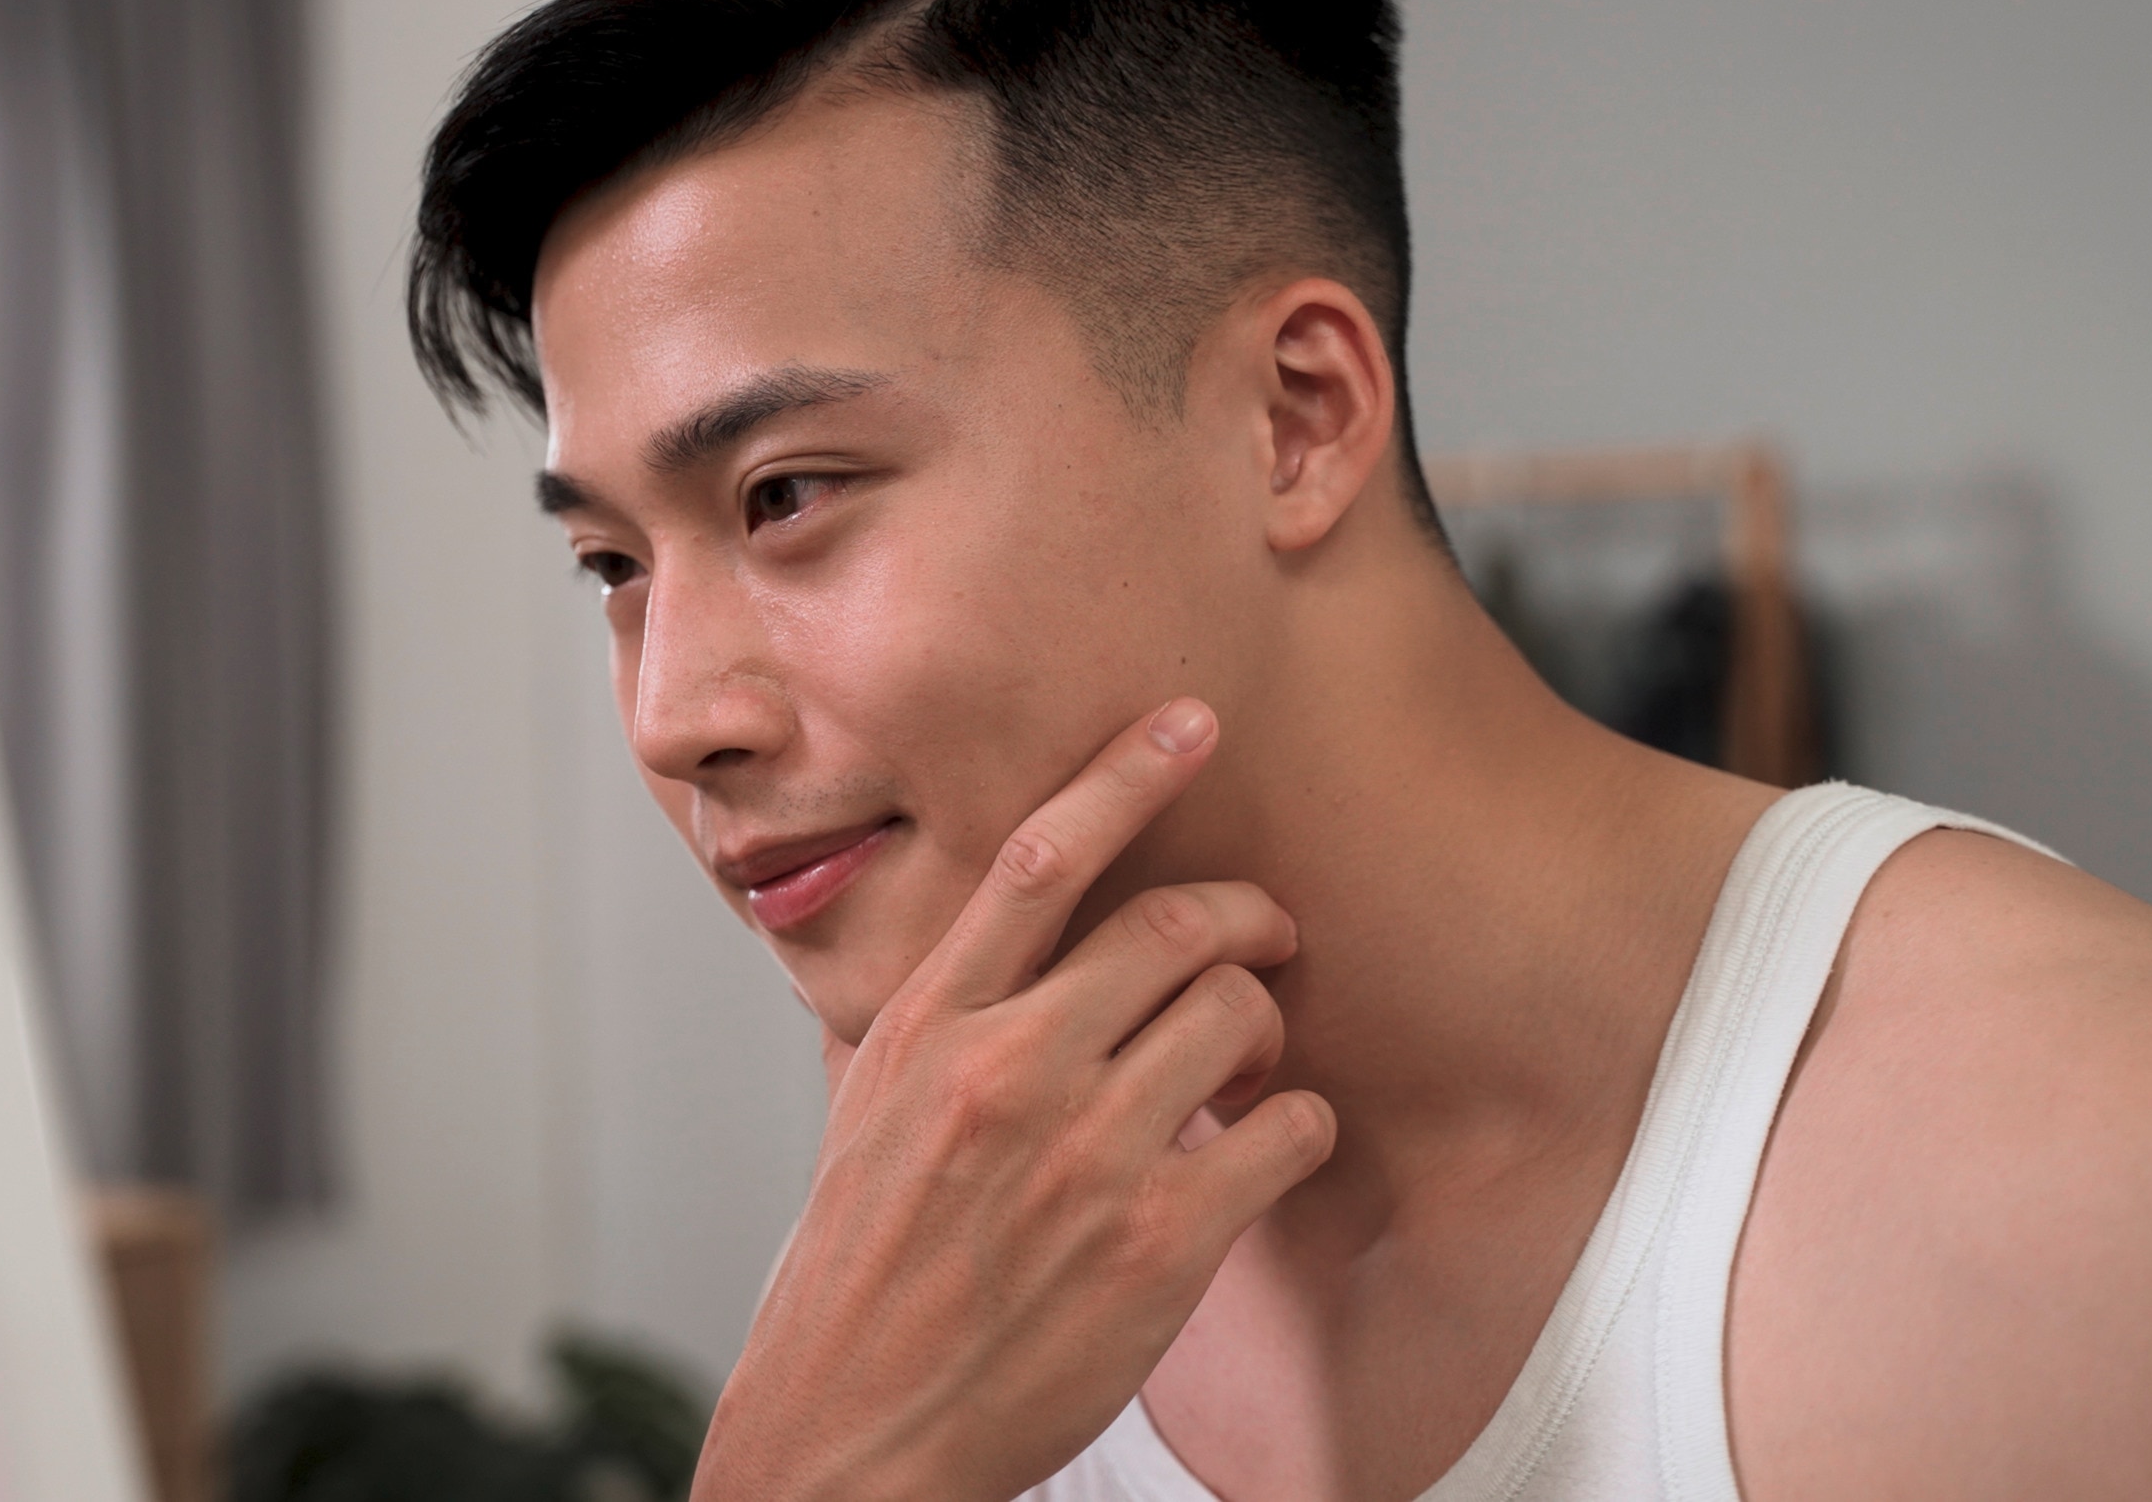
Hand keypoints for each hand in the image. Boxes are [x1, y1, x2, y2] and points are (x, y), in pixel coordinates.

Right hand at [693, 699, 1336, 1501]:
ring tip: (1247, 1056)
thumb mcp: (854, 1117)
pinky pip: (1285, 1131)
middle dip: (1242, 912)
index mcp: (926, 1028)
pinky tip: (1269, 1143)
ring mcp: (1087, 1155)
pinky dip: (1297, 1124)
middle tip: (1264, 926)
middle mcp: (1008, 1071)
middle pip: (1170, 925)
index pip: (1037, 860)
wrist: (855, 1433)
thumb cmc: (854, 1275)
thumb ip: (904, 1020)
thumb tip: (939, 946)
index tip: (1187, 720)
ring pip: (1236, 1016)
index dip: (1124, 773)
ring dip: (1264, 1023)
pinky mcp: (1159, 1242)